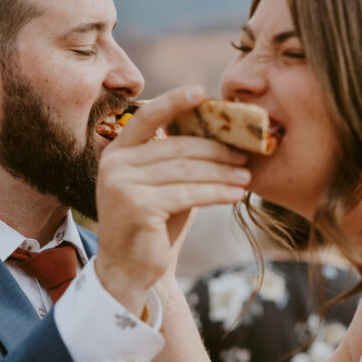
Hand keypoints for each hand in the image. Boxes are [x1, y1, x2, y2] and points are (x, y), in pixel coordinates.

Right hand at [95, 86, 249, 313]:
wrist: (129, 270)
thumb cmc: (151, 226)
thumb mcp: (161, 186)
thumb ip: (175, 160)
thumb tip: (218, 135)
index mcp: (117, 152)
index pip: (147, 117)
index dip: (175, 101)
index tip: (202, 92)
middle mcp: (115, 164)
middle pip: (177, 147)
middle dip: (216, 150)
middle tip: (246, 154)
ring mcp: (123, 185)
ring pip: (186, 170)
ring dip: (222, 172)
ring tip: (246, 176)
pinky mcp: (138, 206)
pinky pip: (188, 193)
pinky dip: (216, 192)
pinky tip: (235, 194)